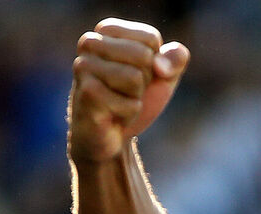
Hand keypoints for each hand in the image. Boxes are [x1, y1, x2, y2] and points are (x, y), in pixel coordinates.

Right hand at [68, 18, 189, 163]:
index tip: (136, 73)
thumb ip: (176, 58)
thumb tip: (161, 66)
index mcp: (107, 30)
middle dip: (145, 80)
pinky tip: (113, 114)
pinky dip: (129, 114)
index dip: (154, 63)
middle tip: (127, 91)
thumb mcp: (164, 75)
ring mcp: (83, 66)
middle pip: (144, 56)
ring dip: (135, 97)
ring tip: (118, 101)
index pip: (151, 38)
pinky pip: (130, 103)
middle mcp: (89, 42)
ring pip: (136, 77)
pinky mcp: (86, 92)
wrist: (111, 136)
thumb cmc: (134, 98)